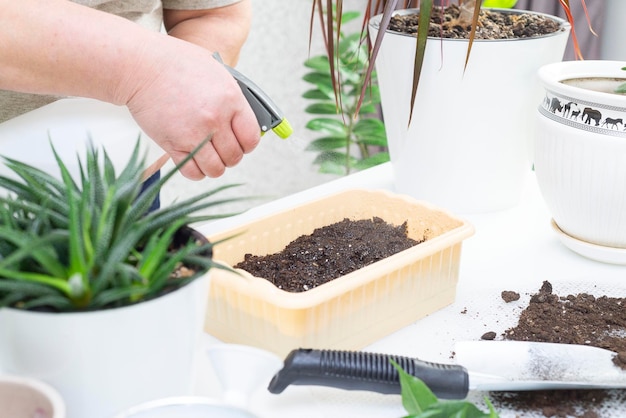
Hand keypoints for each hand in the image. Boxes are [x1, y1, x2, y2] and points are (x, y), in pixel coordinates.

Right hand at [125, 35, 259, 179]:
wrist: (141, 66)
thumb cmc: (175, 64)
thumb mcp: (215, 71)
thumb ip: (231, 97)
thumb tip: (242, 120)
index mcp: (230, 99)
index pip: (251, 137)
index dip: (247, 144)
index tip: (242, 144)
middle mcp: (215, 119)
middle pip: (234, 156)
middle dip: (230, 156)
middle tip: (222, 150)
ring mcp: (194, 134)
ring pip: (216, 169)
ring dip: (214, 166)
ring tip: (208, 156)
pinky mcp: (173, 145)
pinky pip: (192, 172)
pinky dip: (196, 171)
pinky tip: (193, 160)